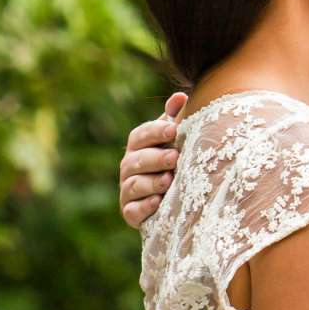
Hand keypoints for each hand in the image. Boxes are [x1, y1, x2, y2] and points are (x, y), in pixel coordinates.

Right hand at [119, 91, 187, 227]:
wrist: (172, 197)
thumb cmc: (172, 160)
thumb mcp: (173, 139)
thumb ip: (174, 119)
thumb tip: (181, 96)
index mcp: (138, 146)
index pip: (140, 135)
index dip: (155, 132)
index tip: (174, 129)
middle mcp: (128, 167)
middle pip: (136, 160)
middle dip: (155, 158)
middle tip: (174, 157)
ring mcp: (127, 190)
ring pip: (134, 185)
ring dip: (151, 183)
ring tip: (168, 181)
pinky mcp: (130, 213)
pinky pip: (133, 210)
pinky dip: (144, 207)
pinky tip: (158, 202)